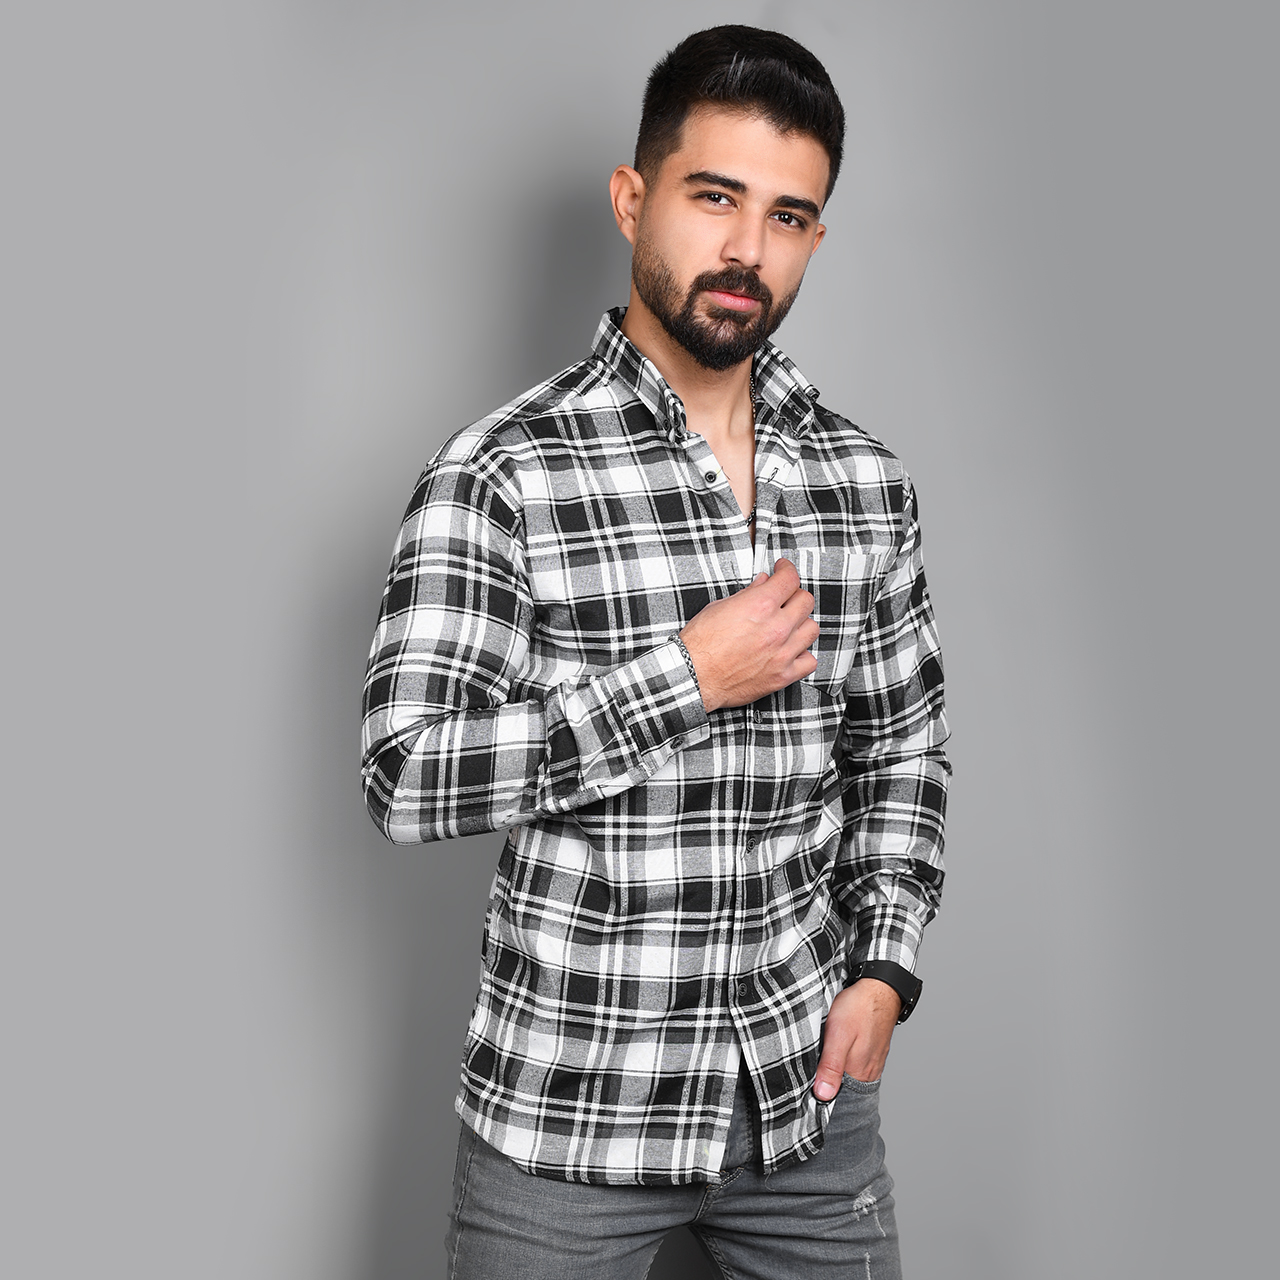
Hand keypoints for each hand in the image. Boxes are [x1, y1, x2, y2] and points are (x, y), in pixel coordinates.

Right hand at [679, 559, 817, 711]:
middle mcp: (776, 628)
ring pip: (812, 629)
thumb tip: (762, 583)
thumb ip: (747, 594)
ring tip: (790, 624)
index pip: (789, 579)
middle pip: (805, 601)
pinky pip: (810, 660)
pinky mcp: (782, 675)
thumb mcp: (719, 608)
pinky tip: (792, 650)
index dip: (786, 570)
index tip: (783, 570)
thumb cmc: (700, 645)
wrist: (693, 676)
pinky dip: (803, 654)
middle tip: (785, 596)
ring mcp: (782, 652)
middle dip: (794, 594)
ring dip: (801, 623)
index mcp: (760, 606)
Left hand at [812, 978, 900, 1099]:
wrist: (880, 987)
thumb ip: (831, 1067)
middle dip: (825, 1080)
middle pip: (842, 1086)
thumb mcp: (838, 1035)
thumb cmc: (859, 1008)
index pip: (836, 1095)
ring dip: (833, 1069)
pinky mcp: (872, 1049)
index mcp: (859, 1073)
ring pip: (848, 1074)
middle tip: (809, 1066)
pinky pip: (855, 1062)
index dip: (819, 1092)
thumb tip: (823, 1095)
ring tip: (820, 1057)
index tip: (804, 1085)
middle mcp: (868, 1072)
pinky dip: (843, 1059)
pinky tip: (834, 1048)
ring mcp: (872, 1060)